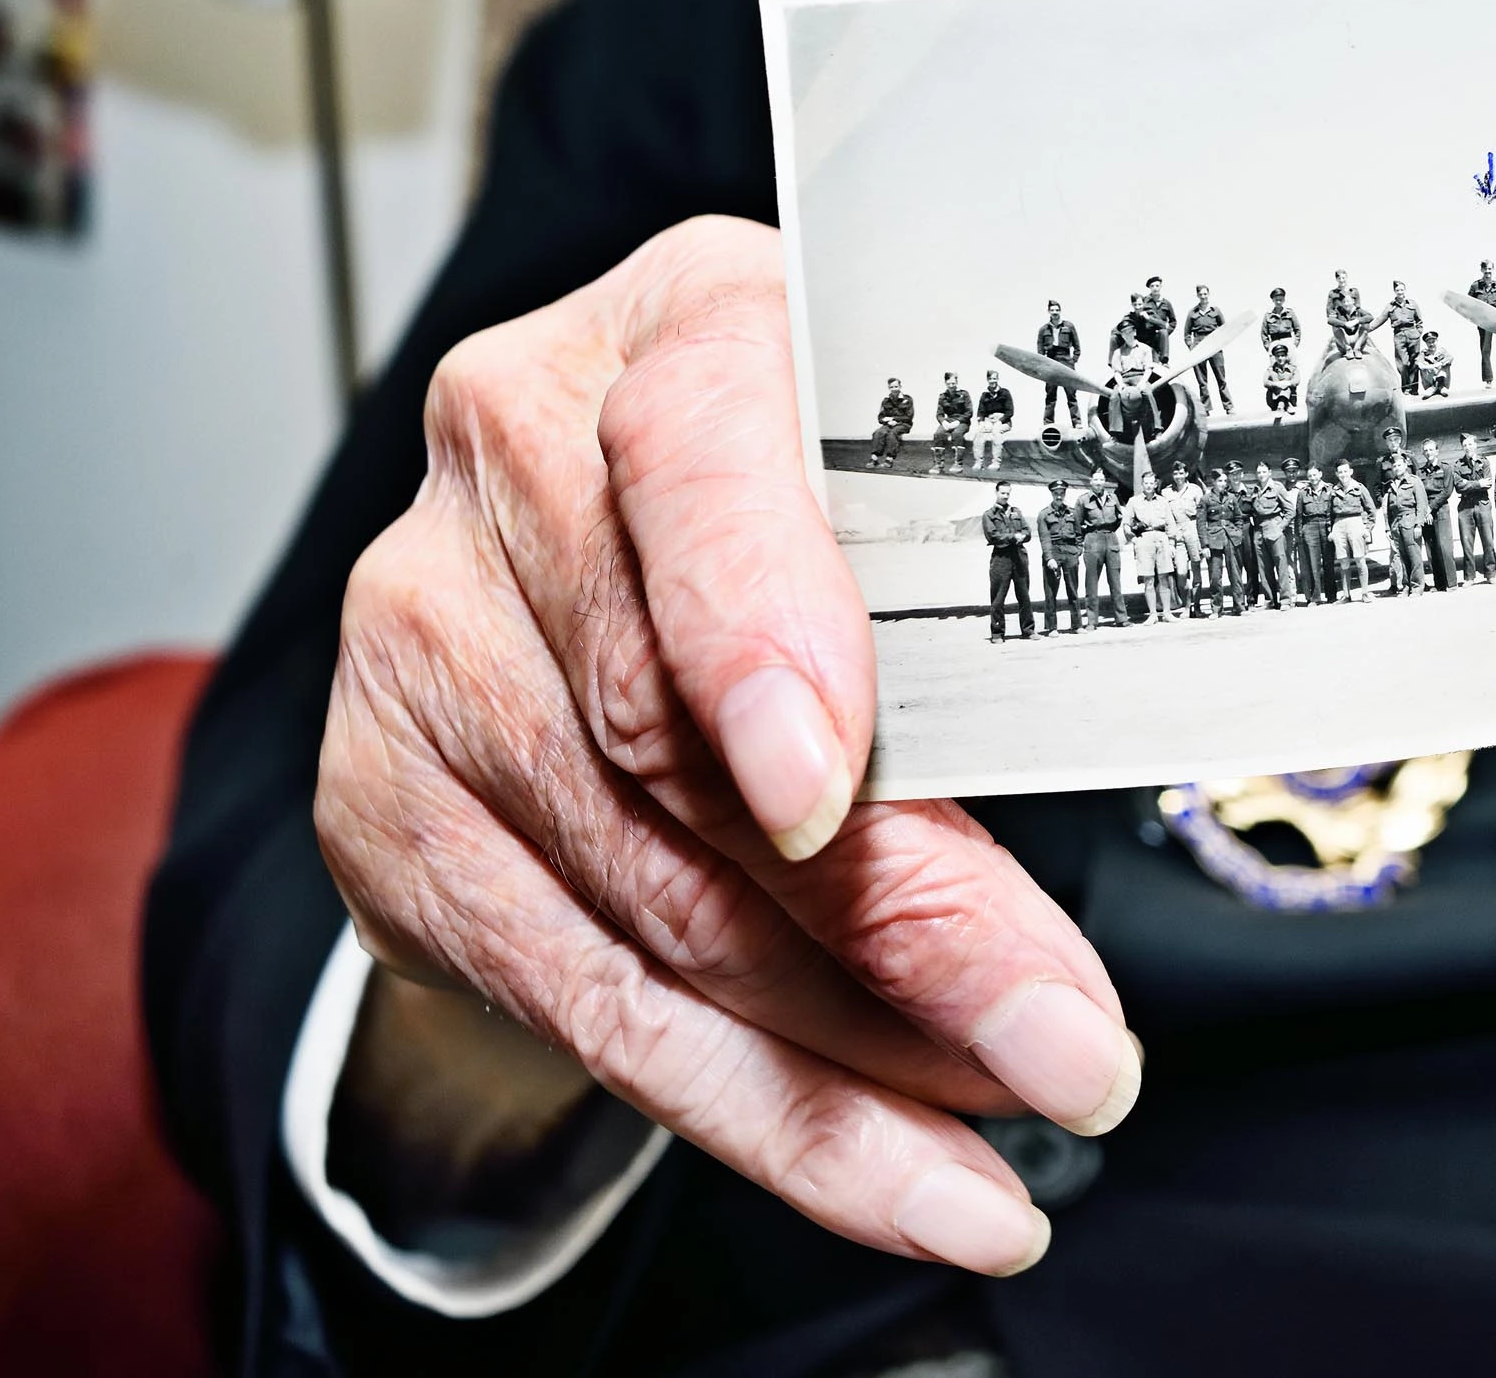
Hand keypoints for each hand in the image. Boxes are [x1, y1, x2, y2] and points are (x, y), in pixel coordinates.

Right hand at [316, 216, 1136, 1276]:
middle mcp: (517, 456)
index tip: (830, 780)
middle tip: (1062, 1042)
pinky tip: (892, 1169)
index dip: (760, 629)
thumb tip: (1103, 820)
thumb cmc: (821, 494)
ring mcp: (430, 629)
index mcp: (682, 325)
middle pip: (684, 738)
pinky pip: (585, 998)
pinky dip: (760, 1110)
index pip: (698, 461)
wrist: (606, 542)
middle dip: (899, 926)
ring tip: (1008, 1142)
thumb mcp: (916, 496)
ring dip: (853, 1057)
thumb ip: (970, 614)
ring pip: (650, 902)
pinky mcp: (392, 800)